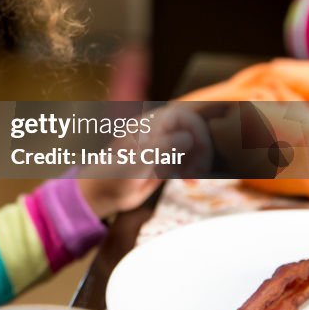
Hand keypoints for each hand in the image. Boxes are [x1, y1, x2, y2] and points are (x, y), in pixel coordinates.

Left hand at [76, 104, 211, 217]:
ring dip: (199, 160)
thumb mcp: (139, 161)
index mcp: (149, 125)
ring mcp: (161, 147)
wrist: (102, 194)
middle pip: (191, 130)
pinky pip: (186, 160)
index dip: (198, 126)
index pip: (182, 115)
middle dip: (201, 148)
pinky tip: (190, 182)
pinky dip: (193, 169)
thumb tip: (190, 137)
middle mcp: (157, 133)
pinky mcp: (164, 163)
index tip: (206, 145)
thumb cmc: (116, 175)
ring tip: (195, 178)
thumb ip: (163, 147)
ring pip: (192, 146)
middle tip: (200, 169)